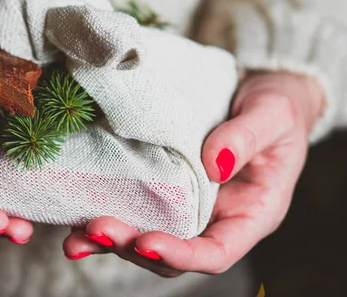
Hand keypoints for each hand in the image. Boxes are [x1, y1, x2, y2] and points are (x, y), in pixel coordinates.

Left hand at [62, 71, 323, 275]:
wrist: (256, 93)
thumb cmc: (274, 108)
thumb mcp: (272, 116)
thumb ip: (246, 138)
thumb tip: (213, 164)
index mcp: (249, 214)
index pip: (216, 252)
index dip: (181, 255)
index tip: (148, 243)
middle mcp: (213, 219)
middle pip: (170, 252)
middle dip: (132, 246)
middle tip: (96, 229)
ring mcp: (184, 206)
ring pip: (145, 237)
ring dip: (109, 240)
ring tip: (75, 237)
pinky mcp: (161, 188)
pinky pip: (133, 208)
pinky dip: (105, 214)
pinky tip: (76, 215)